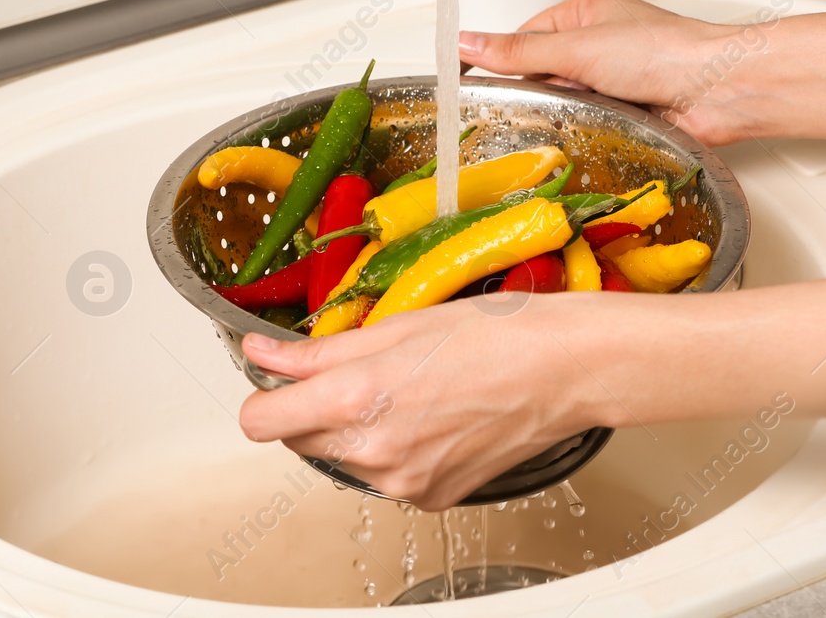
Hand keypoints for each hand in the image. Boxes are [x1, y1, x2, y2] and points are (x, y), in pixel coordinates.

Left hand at [238, 296, 610, 509]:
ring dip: (355, 429)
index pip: (260, 421)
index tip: (275, 378)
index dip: (263, 396)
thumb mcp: (396, 326)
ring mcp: (402, 481)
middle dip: (312, 408)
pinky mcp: (430, 498)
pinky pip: (384, 476)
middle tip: (356, 372)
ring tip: (407, 390)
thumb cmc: (496, 335)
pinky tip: (429, 417)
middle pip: (298, 440)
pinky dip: (393, 449)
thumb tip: (264, 353)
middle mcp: (374, 450)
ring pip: (342, 458)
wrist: (566, 370)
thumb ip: (318, 351)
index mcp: (356, 398)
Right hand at [457, 0, 770, 145]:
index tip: (476, 80)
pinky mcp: (628, 110)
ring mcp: (615, 78)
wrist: (720, 90)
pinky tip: (593, 129)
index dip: (503, 60)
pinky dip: (589, 128)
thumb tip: (469, 42)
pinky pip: (591, 123)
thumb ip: (518, 52)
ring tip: (576, 112)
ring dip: (569, 111)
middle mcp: (601, 43)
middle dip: (543, 90)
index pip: (526, 37)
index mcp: (586, 12)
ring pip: (567, 102)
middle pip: (544, 73)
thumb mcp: (577, 47)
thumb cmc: (666, 52)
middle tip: (542, 98)